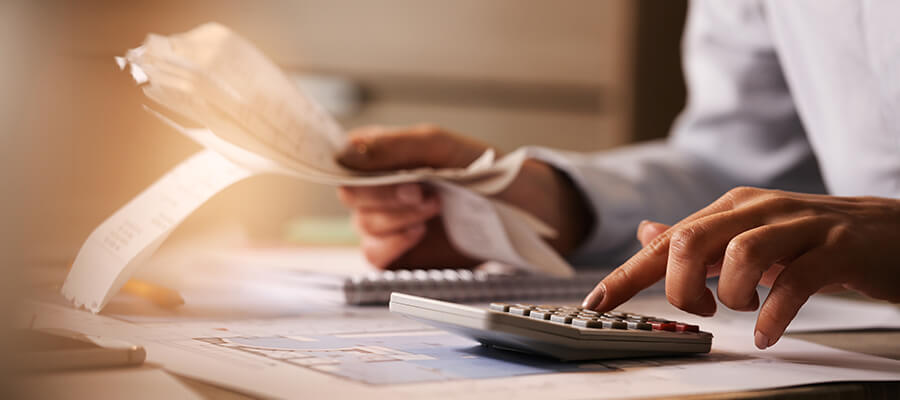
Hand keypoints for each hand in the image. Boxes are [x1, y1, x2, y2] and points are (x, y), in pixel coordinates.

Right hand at [336, 124, 591, 268]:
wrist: (522, 210)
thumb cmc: (484, 171)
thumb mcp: (440, 147)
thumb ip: (393, 146)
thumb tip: (345, 151)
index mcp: (383, 157)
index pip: (344, 161)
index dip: (358, 170)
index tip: (390, 172)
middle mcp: (380, 191)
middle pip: (351, 196)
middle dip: (386, 196)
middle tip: (424, 192)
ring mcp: (389, 224)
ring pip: (363, 227)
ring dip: (396, 219)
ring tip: (433, 209)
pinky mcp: (400, 255)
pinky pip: (375, 256)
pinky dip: (392, 245)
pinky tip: (418, 233)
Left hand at [582, 187, 899, 348]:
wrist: (894, 233)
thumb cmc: (813, 239)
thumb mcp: (748, 235)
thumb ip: (698, 237)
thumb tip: (646, 233)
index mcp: (731, 208)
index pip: (667, 240)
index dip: (627, 274)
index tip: (597, 304)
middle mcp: (759, 209)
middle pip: (692, 239)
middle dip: (679, 285)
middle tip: (698, 309)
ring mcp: (800, 226)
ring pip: (741, 254)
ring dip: (731, 296)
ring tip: (742, 313)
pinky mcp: (837, 248)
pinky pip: (796, 282)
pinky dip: (774, 314)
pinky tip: (766, 332)